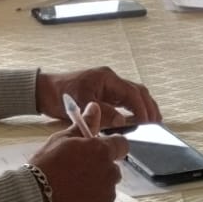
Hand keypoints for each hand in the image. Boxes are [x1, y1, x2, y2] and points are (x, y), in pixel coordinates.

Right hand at [28, 125, 127, 201]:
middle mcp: (109, 171)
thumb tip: (94, 108)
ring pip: (107, 187)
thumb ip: (84, 125)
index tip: (99, 152)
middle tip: (77, 172)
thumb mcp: (62, 140)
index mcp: (101, 150)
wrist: (33, 198)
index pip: (121, 145)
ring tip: (72, 188)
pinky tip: (73, 201)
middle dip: (100, 169)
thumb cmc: (45, 167)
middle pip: (113, 168)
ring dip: (96, 187)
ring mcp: (107, 194)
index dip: (111, 148)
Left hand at [36, 67, 161, 128]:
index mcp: (107, 78)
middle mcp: (111, 80)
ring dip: (143, 107)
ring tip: (152, 122)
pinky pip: (124, 100)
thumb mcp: (82, 104)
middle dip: (149, 106)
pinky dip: (133, 109)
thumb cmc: (61, 95)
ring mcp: (108, 86)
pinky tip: (137, 120)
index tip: (149, 122)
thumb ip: (103, 112)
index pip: (132, 93)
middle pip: (137, 91)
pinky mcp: (104, 94)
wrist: (44, 91)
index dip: (142, 108)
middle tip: (157, 123)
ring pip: (133, 95)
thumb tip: (123, 120)